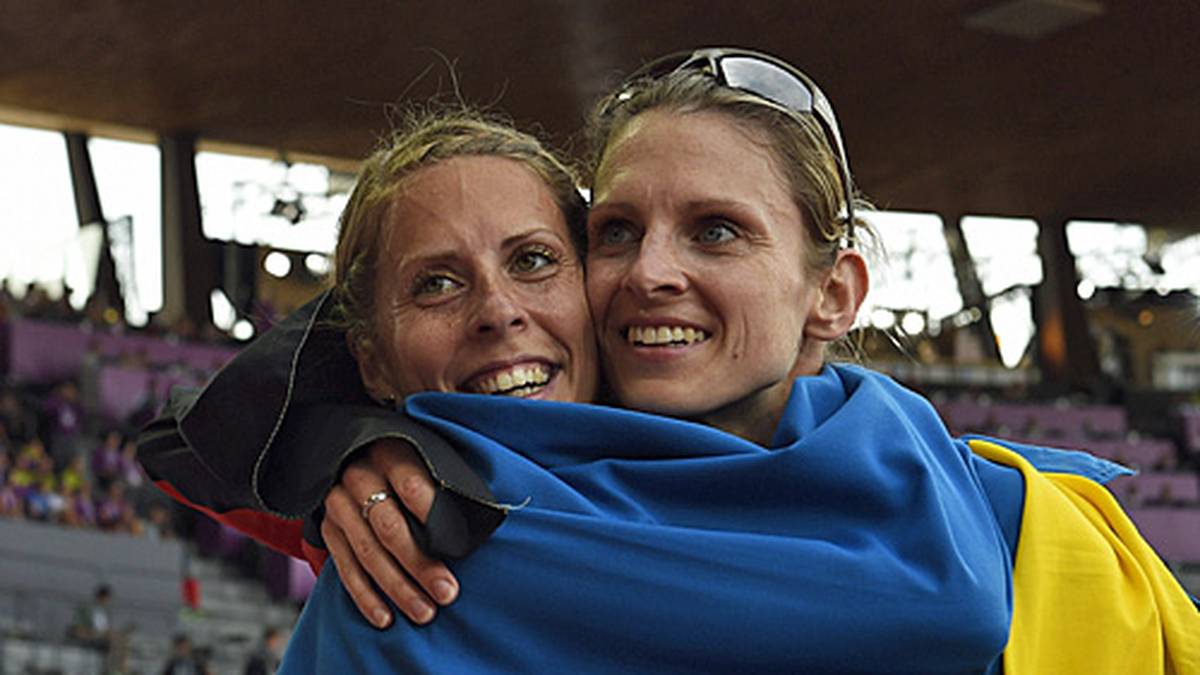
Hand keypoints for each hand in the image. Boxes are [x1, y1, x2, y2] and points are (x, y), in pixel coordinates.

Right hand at [320, 438, 458, 626]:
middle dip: (420, 565)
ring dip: (397, 588)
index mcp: (390, 454)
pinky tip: (385, 617)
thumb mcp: (427, 459)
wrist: (354, 456)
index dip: (432, 514)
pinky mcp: (329, 530)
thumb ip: (445, 483)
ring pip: (368, 553)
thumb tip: (480, 520)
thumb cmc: (408, 464)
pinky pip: (345, 568)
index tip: (455, 544)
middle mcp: (359, 477)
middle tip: (446, 593)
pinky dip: (365, 596)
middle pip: (389, 527)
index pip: (411, 484)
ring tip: (424, 612)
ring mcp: (339, 505)